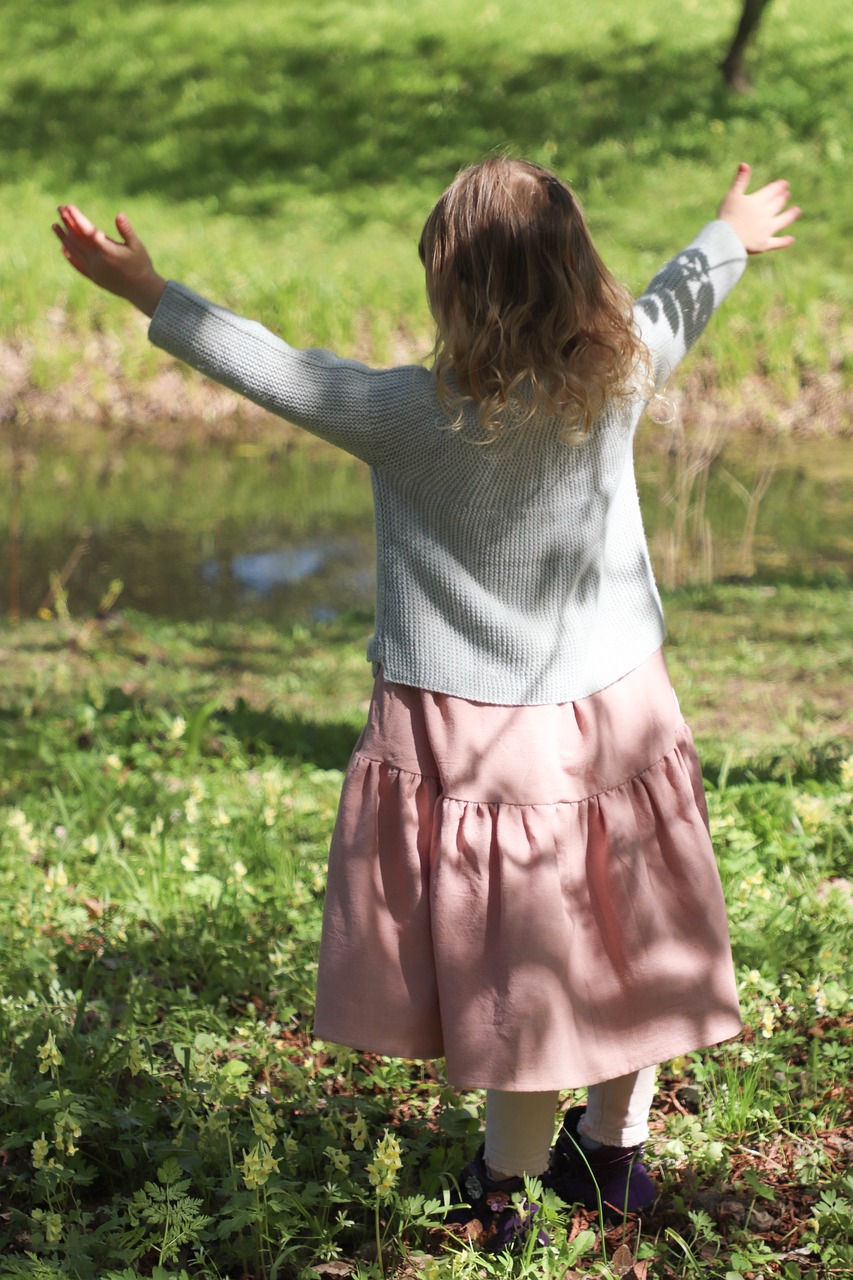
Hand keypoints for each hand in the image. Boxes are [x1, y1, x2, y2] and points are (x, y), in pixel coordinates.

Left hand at [52, 205, 166, 315]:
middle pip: (77, 239)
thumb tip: (119, 214)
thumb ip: (126, 230)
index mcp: (108, 251)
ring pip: (74, 251)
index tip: (68, 206)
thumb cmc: (142, 265)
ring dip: (63, 238)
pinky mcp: (94, 278)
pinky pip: (78, 265)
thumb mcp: (137, 246)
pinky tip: (63, 248)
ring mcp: (94, 270)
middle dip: (68, 223)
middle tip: (60, 208)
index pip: (87, 231)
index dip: (77, 218)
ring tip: (55, 225)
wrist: (142, 290)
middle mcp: (97, 261)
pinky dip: (70, 256)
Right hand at [718, 163, 800, 253]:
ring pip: (782, 220)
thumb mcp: (732, 196)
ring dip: (790, 215)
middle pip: (777, 204)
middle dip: (783, 198)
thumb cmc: (726, 216)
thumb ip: (740, 181)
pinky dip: (785, 241)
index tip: (784, 184)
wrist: (726, 240)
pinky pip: (777, 243)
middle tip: (787, 194)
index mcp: (758, 201)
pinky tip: (791, 239)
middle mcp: (766, 214)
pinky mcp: (764, 244)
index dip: (779, 186)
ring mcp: (766, 230)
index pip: (772, 191)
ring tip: (797, 211)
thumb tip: (744, 163)